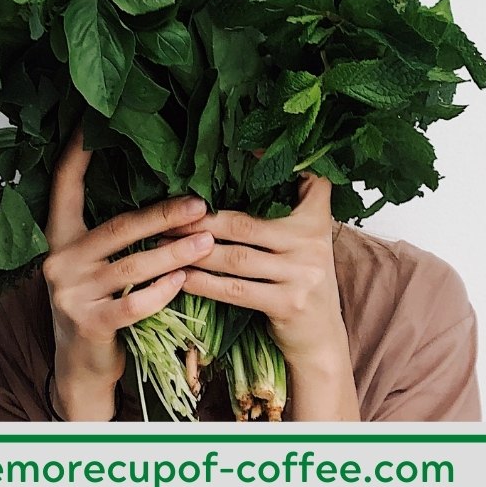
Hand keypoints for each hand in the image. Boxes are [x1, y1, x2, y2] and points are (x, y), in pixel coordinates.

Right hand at [42, 125, 214, 418]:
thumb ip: (114, 238)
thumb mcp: (96, 267)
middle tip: (201, 203)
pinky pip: (134, 303)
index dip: (77, 154)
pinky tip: (185, 281)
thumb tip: (167, 199)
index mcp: (59, 238)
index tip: (92, 123)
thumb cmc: (100, 307)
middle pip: (118, 227)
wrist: (82, 367)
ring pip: (133, 266)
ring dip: (175, 254)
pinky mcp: (88, 324)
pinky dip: (162, 291)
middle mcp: (59, 261)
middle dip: (163, 215)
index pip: (63, 186)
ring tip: (208, 242)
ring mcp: (70, 294)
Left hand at [174, 173, 359, 420]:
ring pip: (236, 257)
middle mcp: (312, 243)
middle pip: (246, 224)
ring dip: (195, 250)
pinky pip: (235, 290)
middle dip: (202, 220)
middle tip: (168, 214)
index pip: (304, 182)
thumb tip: (243, 172)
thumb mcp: (306, 243)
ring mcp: (302, 274)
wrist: (321, 338)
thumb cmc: (301, 283)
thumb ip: (286, 212)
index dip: (272, 164)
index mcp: (317, 220)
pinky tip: (182, 277)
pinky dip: (205, 283)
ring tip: (165, 244)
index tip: (240, 147)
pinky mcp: (287, 303)